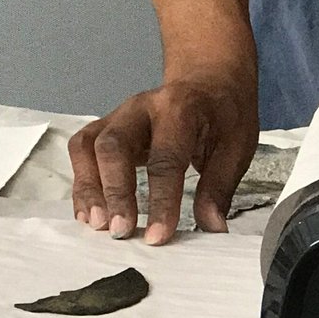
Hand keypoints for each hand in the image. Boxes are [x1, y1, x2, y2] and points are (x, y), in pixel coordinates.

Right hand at [68, 71, 258, 245]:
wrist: (208, 81)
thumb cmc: (222, 114)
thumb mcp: (237, 146)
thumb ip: (219, 188)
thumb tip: (211, 229)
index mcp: (180, 109)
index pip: (165, 158)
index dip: (161, 201)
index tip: (158, 237)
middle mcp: (141, 108)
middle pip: (113, 146)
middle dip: (115, 192)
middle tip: (121, 231)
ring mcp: (118, 115)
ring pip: (88, 147)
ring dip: (89, 189)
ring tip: (97, 225)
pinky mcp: (105, 126)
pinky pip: (82, 151)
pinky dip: (82, 183)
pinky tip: (89, 213)